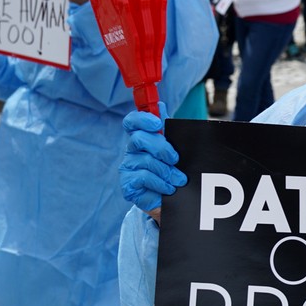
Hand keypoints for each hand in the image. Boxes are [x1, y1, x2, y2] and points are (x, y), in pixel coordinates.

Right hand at [119, 102, 186, 221]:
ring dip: (167, 171)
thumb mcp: (175, 148)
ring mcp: (128, 167)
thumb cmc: (173, 170)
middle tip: (175, 159)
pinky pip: (143, 177)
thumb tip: (161, 105)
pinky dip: (160, 183)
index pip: (132, 122)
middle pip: (139, 139)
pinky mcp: (128, 184)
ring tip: (178, 180)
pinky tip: (168, 188)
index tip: (157, 123)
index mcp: (141, 138)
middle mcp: (132, 151)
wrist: (172, 199)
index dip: (142, 119)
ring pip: (145, 161)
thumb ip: (167, 129)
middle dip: (162, 148)